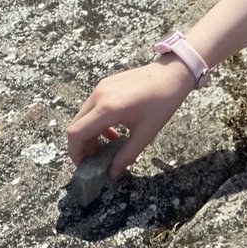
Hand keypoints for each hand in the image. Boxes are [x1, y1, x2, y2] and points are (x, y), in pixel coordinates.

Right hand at [66, 59, 193, 175]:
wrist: (172, 74)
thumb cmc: (162, 103)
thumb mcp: (146, 134)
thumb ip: (126, 156)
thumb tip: (112, 172)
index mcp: (108, 109)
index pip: (76, 133)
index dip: (75, 152)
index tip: (85, 165)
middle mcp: (98, 96)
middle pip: (75, 126)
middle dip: (82, 146)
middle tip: (97, 159)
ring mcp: (100, 88)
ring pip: (82, 117)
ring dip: (89, 134)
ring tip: (107, 146)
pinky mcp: (104, 84)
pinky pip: (91, 107)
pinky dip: (95, 122)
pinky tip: (113, 131)